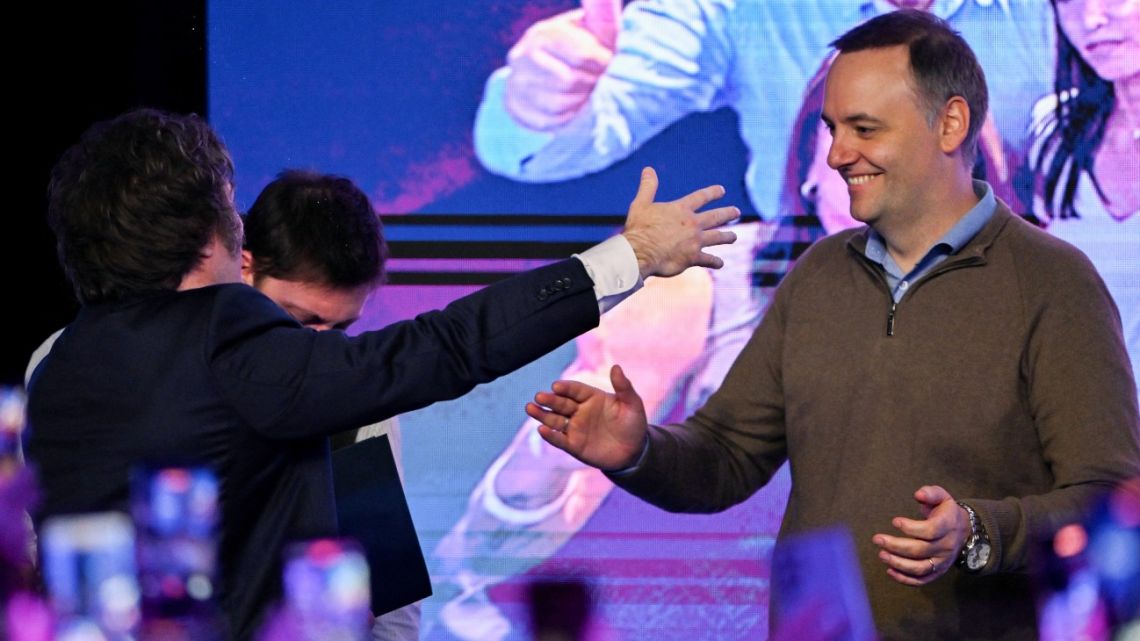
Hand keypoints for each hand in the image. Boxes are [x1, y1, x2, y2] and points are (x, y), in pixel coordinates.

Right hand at [503, 0, 620, 130]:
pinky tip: (573, 108)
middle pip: (568, 81)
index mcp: (543, 33)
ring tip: (587, 94)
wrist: (555, 71)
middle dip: (591, 84)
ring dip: (580, 103)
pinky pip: (547, 122)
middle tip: (599, 82)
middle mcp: (521, 56)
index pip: (581, 54)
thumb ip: (600, 8)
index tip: (609, 64)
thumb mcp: (595, 27)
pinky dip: (566, 118)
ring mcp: (515, 83)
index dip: (602, 63)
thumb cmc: (585, 47)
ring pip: (557, 103)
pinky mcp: (515, 107)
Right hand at [526, 364, 647, 471]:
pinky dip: (550, 436)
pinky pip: (559, 439)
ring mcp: (575, 428)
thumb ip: (624, 387)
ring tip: (530, 408)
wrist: (634, 451)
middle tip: (539, 397)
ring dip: (542, 415)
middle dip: (549, 400)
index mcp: (592, 397)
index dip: (566, 388)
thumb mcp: (632, 404)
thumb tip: (616, 367)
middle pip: (561, 403)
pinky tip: (541, 430)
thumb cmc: (633, 424)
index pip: (575, 390)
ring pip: (555, 420)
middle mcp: (580, 411)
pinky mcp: (574, 445)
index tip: (556, 386)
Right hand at [622, 167, 738, 278]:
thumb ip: (648, 187)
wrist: (641, 252)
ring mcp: (695, 241)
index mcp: (681, 210)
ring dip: (727, 237)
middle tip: (736, 212)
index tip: (721, 190)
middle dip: (727, 213)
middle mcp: (692, 224)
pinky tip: (720, 263)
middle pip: (715, 216)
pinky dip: (715, 262)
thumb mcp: (641, 204)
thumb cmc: (639, 228)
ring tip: (734, 236)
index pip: (701, 197)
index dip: (712, 193)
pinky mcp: (693, 258)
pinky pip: (708, 260)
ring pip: (717, 237)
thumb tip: (648, 169)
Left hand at [872, 485, 970, 585]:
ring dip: (898, 563)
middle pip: (920, 550)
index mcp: (947, 526)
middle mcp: (946, 546)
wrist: (962, 530)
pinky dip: (905, 579)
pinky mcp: (937, 572)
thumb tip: (918, 494)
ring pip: (920, 568)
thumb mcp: (942, 497)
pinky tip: (890, 570)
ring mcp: (942, 562)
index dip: (911, 528)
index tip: (894, 521)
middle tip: (877, 539)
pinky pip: (921, 580)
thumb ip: (931, 493)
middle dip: (896, 546)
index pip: (930, 531)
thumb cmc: (945, 511)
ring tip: (881, 555)